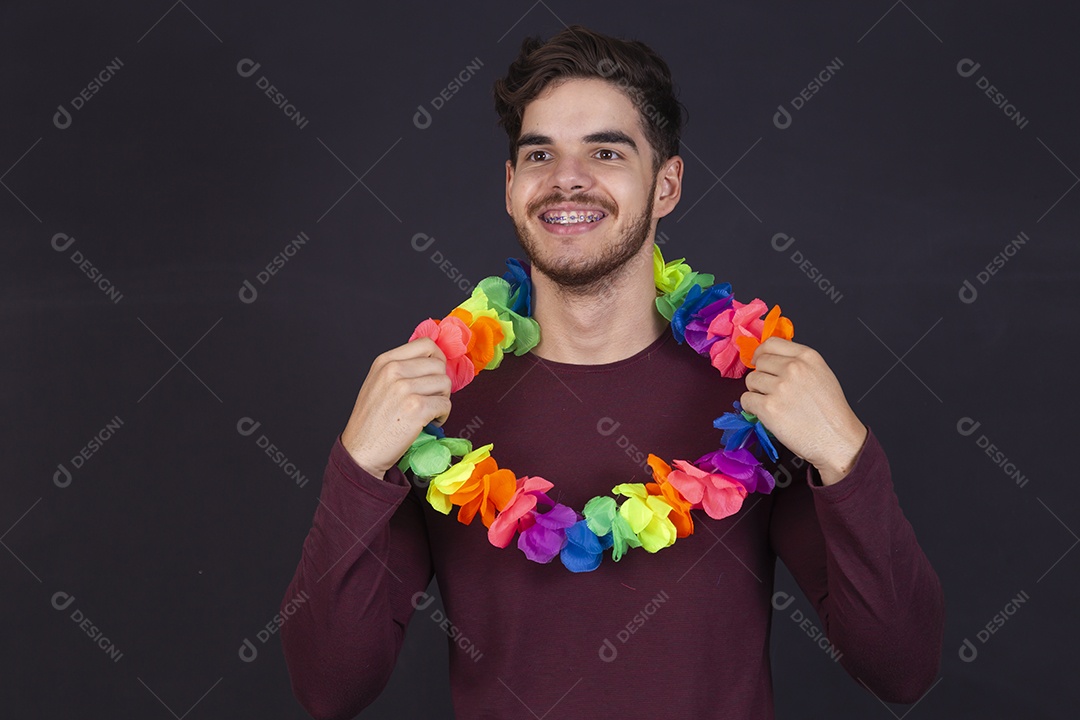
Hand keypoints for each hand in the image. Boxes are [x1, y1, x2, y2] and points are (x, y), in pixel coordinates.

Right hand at [340, 337, 452, 479]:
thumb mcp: (378, 383)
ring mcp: (405, 389)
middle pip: (439, 365)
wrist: (361, 451)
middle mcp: (393, 371)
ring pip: (445, 384)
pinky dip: (443, 415)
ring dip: (442, 399)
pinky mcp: (416, 408)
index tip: (436, 373)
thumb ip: (401, 369)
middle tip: (431, 398)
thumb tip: (435, 361)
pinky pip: (445, 404)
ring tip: (429, 411)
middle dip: (440, 383)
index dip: (437, 358)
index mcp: (385, 361)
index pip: (426, 344)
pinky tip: (429, 422)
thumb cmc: (371, 421)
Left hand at [739, 337, 867, 485]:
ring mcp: (780, 388)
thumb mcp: (821, 374)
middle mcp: (793, 368)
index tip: (759, 362)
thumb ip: (798, 363)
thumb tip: (772, 359)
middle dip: (761, 375)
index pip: (771, 343)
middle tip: (771, 390)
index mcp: (807, 357)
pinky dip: (751, 407)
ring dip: (756, 392)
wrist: (837, 439)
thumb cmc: (831, 412)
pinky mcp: (769, 408)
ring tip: (773, 403)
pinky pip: (746, 400)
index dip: (762, 353)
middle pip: (759, 362)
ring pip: (751, 380)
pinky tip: (766, 414)